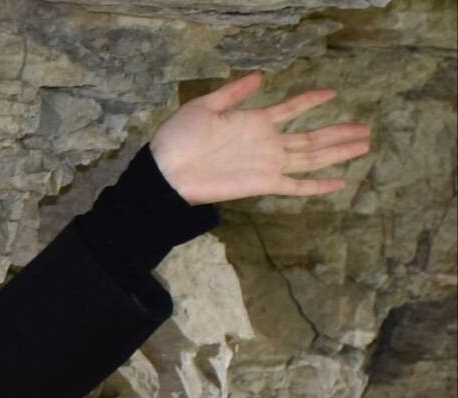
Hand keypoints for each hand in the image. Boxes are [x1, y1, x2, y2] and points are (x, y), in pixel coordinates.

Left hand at [150, 71, 371, 205]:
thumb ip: (234, 93)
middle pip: (311, 138)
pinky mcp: (263, 184)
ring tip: (364, 146)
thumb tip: (260, 77)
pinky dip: (317, 186)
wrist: (165, 172)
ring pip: (312, 158)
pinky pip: (296, 186)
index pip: (291, 109)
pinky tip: (339, 184)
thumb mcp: (206, 106)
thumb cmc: (179, 139)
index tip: (332, 93)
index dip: (310, 101)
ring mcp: (267, 164)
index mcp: (254, 122)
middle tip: (366, 129)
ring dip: (338, 152)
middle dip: (339, 133)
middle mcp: (266, 144)